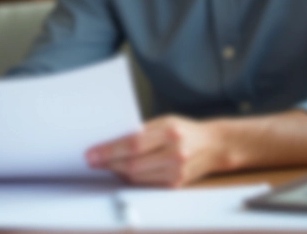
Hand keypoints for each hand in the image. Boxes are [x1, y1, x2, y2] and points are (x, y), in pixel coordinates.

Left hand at [85, 115, 228, 187]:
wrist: (214, 145)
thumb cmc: (184, 130)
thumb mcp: (164, 121)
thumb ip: (141, 131)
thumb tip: (111, 142)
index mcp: (170, 132)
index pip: (133, 144)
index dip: (109, 151)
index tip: (92, 153)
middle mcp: (174, 154)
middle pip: (133, 164)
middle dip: (108, 163)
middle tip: (91, 161)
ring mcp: (176, 172)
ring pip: (137, 177)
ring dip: (117, 171)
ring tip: (105, 164)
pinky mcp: (175, 185)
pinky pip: (146, 184)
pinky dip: (131, 178)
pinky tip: (122, 170)